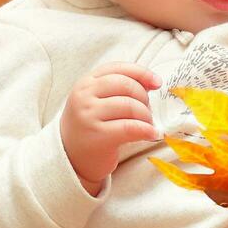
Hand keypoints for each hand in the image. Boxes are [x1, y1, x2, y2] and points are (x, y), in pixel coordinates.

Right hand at [59, 61, 161, 195]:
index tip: (157, 83)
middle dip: (144, 98)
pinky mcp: (98, 136)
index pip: (118, 69)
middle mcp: (84, 97)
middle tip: (147, 112)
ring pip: (130, 106)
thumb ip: (118, 88)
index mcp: (85, 83)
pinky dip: (146, 130)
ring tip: (147, 125)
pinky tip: (151, 134)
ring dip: (146, 116)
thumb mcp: (96, 101)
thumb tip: (152, 82)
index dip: (141, 73)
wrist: (71, 158)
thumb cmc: (90, 127)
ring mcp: (88, 116)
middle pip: (126, 85)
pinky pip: (130, 128)